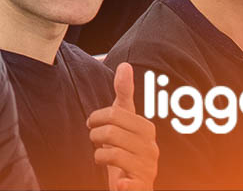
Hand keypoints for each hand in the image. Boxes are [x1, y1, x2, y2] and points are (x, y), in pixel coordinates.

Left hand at [88, 62, 157, 190]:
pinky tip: (120, 183)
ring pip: (113, 153)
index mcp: (147, 129)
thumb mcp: (124, 119)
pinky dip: (124, 184)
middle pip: (112, 132)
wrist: (132, 181)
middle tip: (94, 140)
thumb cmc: (125, 146)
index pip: (115, 114)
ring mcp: (148, 168)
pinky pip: (131, 183)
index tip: (91, 123)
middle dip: (95, 135)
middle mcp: (151, 148)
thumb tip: (124, 65)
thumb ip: (124, 93)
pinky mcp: (141, 186)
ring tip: (100, 156)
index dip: (97, 117)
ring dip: (98, 155)